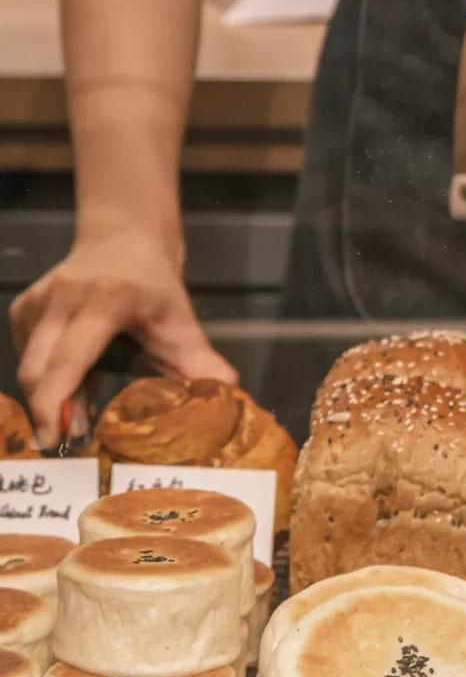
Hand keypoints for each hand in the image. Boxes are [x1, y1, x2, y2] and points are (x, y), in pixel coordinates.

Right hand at [10, 233, 236, 446]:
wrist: (124, 236)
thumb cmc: (154, 282)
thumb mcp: (179, 319)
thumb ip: (199, 360)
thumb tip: (229, 394)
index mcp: (104, 300)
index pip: (69, 359)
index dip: (56, 402)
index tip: (57, 439)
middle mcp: (63, 298)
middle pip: (38, 369)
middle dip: (49, 411)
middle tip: (73, 441)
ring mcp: (38, 301)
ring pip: (31, 366)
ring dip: (50, 397)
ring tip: (81, 414)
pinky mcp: (24, 308)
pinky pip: (28, 355)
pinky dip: (46, 378)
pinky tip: (74, 384)